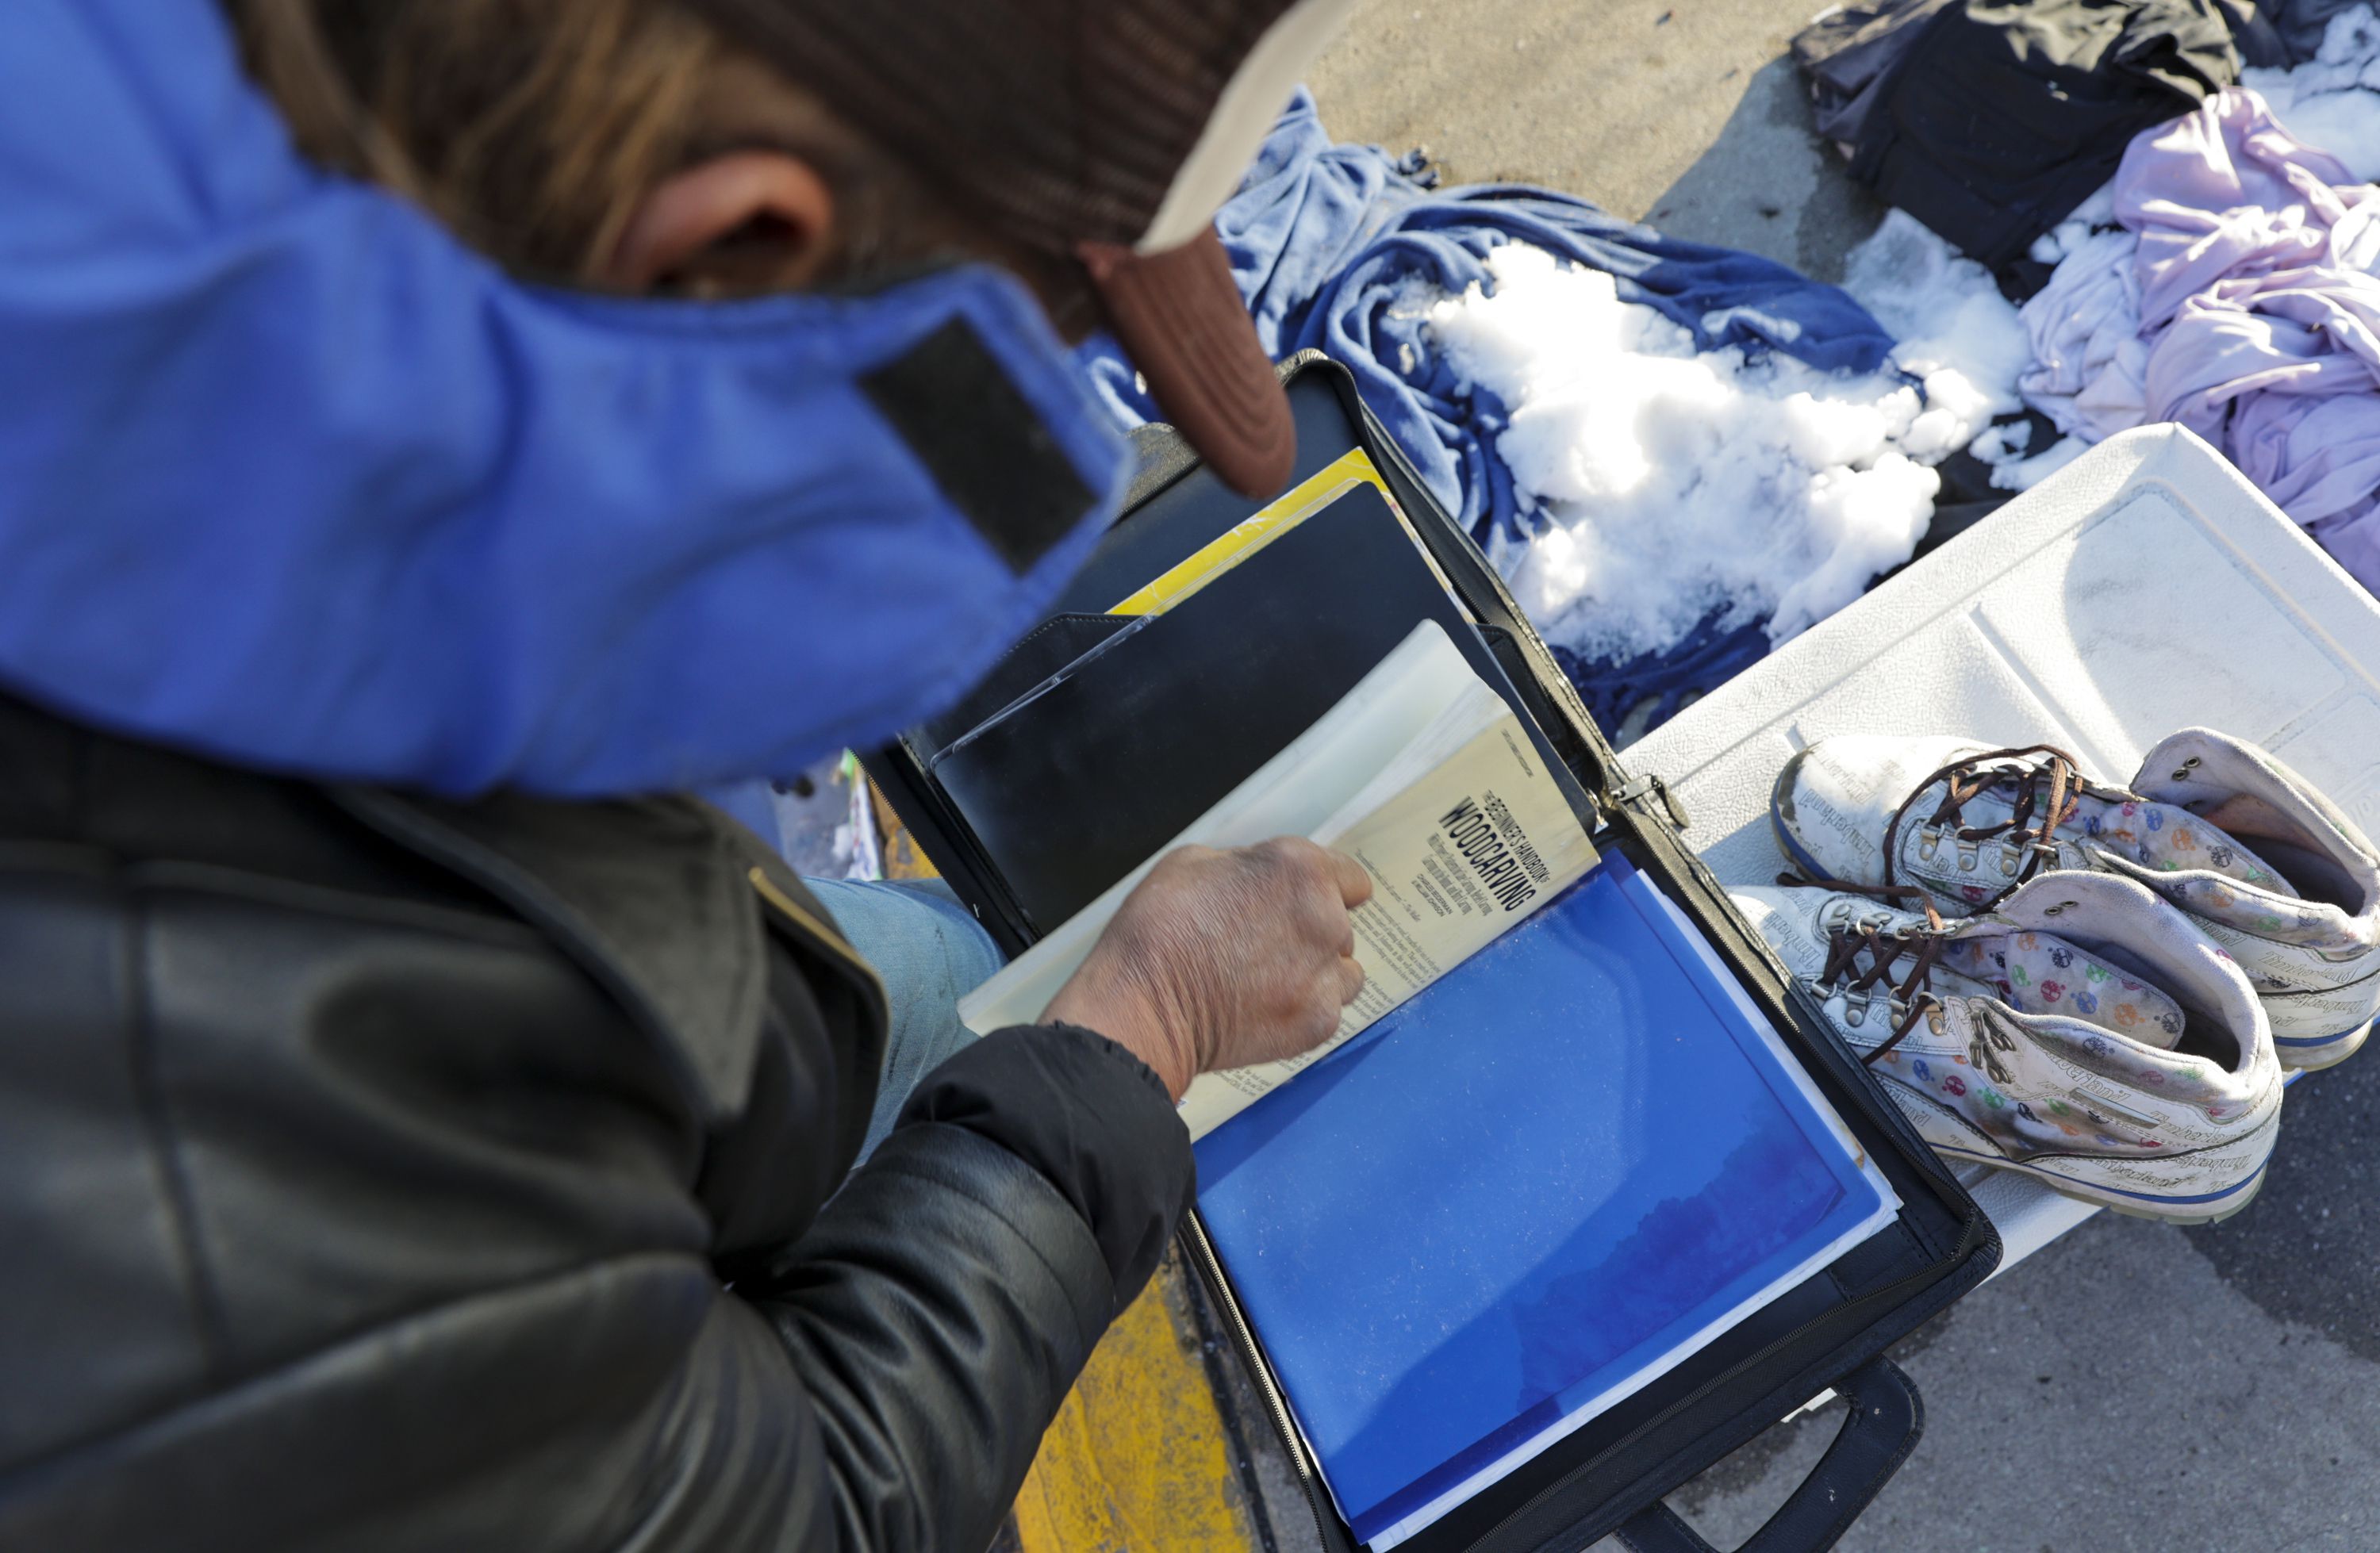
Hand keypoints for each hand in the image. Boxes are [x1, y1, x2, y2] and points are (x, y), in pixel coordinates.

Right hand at [1042, 839, 1373, 1099]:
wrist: (1141, 1007)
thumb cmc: (1159, 928)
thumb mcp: (1193, 861)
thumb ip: (1248, 865)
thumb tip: (1263, 881)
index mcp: (1299, 869)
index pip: (1350, 878)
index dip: (1321, 890)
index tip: (1299, 905)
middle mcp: (1326, 919)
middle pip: (1343, 925)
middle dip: (1312, 933)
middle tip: (1265, 946)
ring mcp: (1327, 975)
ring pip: (1344, 971)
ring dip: (1318, 974)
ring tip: (1268, 981)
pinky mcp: (1319, 1021)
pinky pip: (1328, 1009)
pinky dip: (1304, 1009)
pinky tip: (1264, 1008)